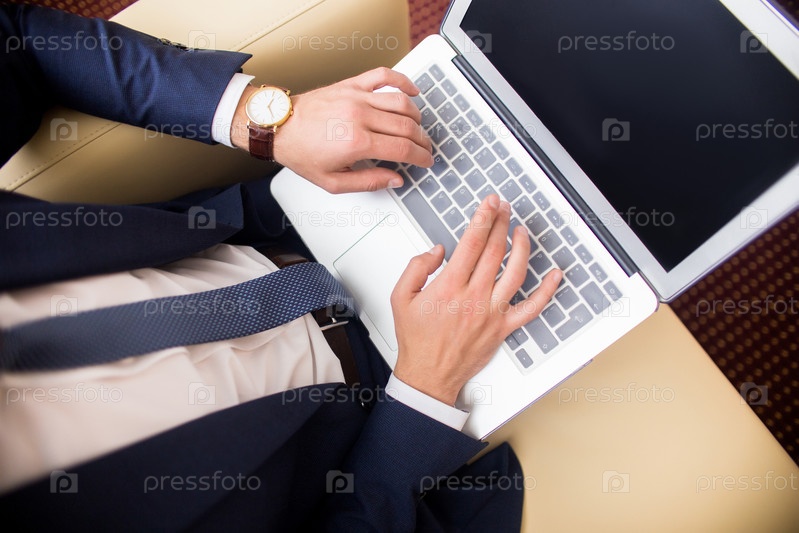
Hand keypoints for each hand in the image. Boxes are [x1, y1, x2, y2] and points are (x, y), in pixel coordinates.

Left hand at [233, 68, 432, 192]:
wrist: (280, 128)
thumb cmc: (301, 153)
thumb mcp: (333, 182)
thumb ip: (368, 182)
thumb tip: (395, 179)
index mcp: (357, 143)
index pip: (403, 148)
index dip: (421, 156)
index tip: (426, 161)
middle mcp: (359, 116)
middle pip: (407, 126)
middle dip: (422, 140)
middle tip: (425, 149)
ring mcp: (356, 97)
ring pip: (401, 102)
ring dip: (416, 117)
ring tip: (418, 128)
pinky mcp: (351, 85)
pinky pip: (384, 76)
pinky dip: (403, 81)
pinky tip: (411, 92)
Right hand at [390, 195, 562, 404]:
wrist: (429, 374)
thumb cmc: (417, 339)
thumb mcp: (400, 297)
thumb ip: (416, 268)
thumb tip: (438, 250)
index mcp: (449, 287)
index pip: (471, 243)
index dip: (483, 218)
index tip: (489, 204)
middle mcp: (474, 297)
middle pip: (494, 251)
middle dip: (500, 222)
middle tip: (503, 207)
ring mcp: (492, 312)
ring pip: (515, 272)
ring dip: (521, 247)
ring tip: (521, 231)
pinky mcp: (503, 327)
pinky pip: (532, 308)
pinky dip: (547, 291)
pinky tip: (555, 275)